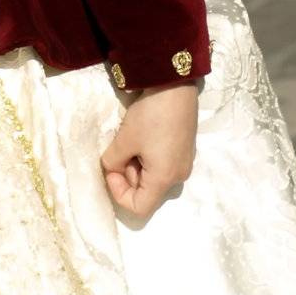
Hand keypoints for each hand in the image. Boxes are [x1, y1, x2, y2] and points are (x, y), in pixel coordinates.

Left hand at [101, 82, 197, 221]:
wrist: (175, 86)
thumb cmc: (150, 116)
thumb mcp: (124, 140)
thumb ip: (112, 162)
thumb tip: (111, 168)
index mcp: (165, 179)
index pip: (139, 208)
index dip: (118, 193)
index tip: (111, 169)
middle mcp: (178, 177)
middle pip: (146, 192)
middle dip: (126, 176)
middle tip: (118, 151)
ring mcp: (183, 163)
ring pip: (153, 178)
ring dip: (136, 165)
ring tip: (130, 141)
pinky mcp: (184, 150)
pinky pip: (162, 165)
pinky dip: (147, 158)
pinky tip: (142, 136)